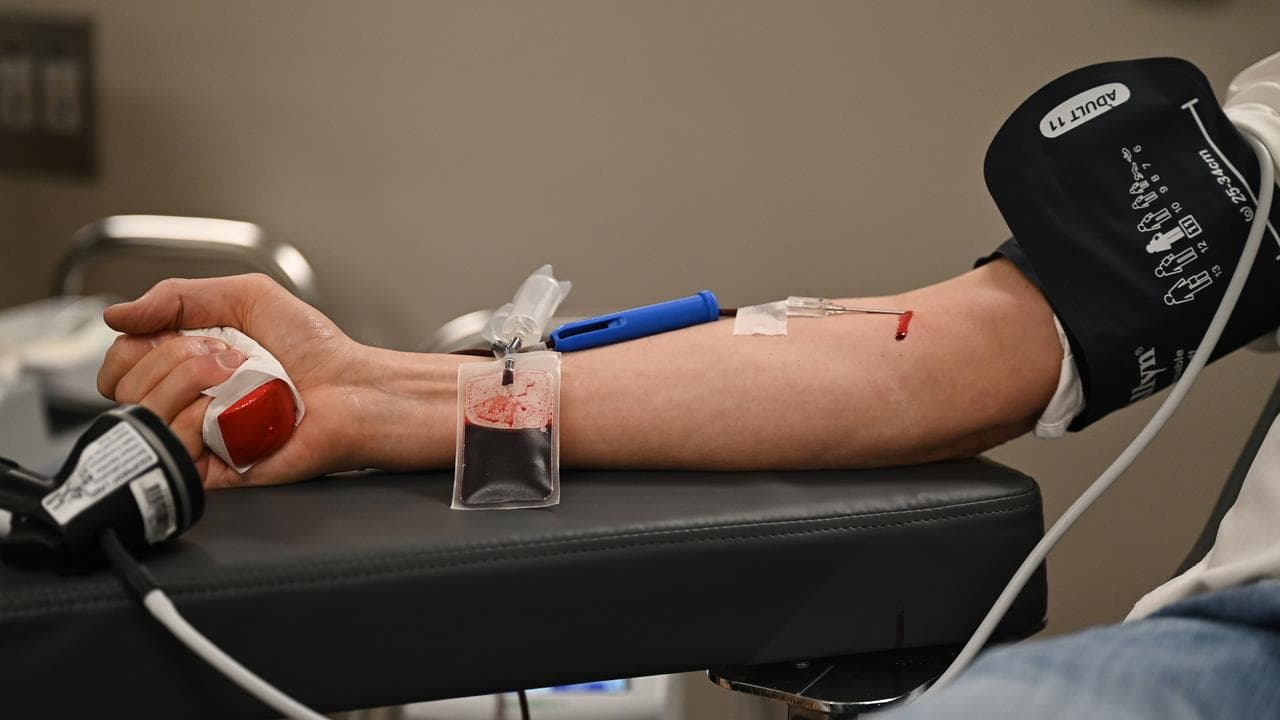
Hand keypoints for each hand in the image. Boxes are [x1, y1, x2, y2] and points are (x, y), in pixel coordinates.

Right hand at [98, 274, 379, 488]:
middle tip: (228, 356)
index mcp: (184, 362)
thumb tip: (115, 314)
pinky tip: (231, 409)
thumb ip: (177, 295)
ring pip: (142, 412)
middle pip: (125, 385)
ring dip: (189, 381)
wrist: (352, 389)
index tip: (186, 335)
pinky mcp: (210, 470)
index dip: (138, 345)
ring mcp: (195, 436)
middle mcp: (184, 401)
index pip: (119, 361)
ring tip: (237, 377)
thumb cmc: (313, 347)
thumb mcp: (245, 296)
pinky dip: (195, 418)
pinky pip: (171, 445)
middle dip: (174, 357)